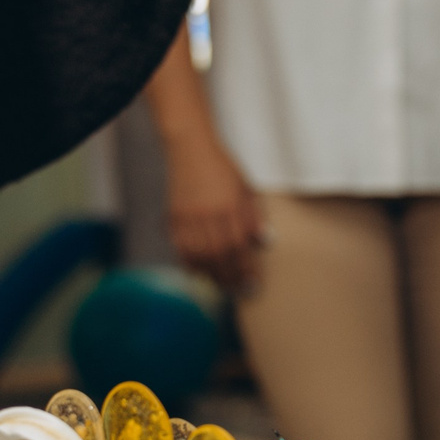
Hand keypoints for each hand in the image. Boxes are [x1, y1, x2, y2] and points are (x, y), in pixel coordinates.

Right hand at [163, 130, 261, 290]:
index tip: (253, 283)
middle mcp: (209, 212)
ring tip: (221, 284)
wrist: (190, 149)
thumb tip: (265, 243)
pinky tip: (199, 272)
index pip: (240, 245)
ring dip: (210, 274)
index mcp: (231, 205)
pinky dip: (190, 263)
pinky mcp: (174, 216)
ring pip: (199, 254)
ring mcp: (189, 215)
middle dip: (230, 277)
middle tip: (238, 290)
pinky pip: (181, 247)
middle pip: (219, 254)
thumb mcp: (246, 188)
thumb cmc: (223, 169)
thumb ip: (255, 216)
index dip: (247, 268)